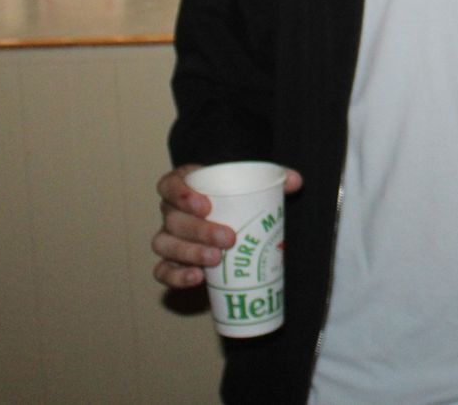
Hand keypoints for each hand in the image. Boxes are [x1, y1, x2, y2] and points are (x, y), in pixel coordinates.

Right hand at [151, 163, 301, 288]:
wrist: (230, 225)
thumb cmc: (236, 201)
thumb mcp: (251, 186)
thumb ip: (273, 179)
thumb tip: (295, 180)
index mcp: (184, 186)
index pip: (169, 184)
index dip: (181, 194)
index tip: (205, 204)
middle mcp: (171, 212)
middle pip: (172, 219)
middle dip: (198, 230)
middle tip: (228, 238)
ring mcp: (168, 238)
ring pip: (164, 244)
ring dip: (189, 253)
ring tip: (216, 259)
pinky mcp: (170, 263)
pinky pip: (163, 271)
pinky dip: (176, 276)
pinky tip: (197, 278)